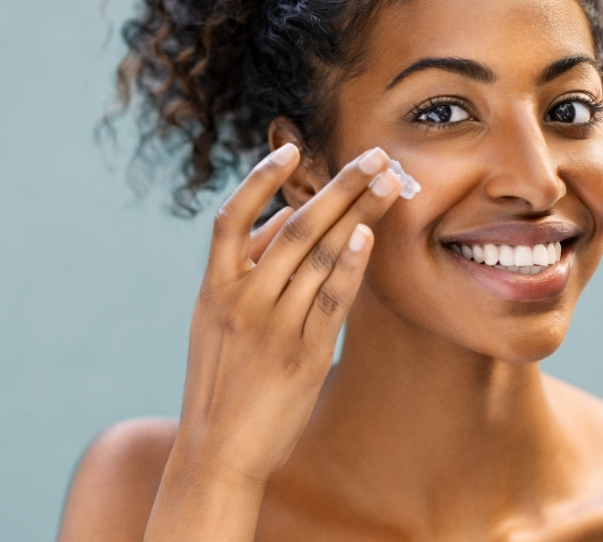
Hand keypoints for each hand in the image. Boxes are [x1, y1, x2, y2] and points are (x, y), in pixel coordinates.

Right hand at [145, 144, 401, 540]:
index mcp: (214, 288)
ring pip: (317, 255)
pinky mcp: (302, 356)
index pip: (232, 218)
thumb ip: (242, 274)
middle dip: (338, 185)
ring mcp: (272, 327)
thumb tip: (279, 226)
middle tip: (374, 155)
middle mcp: (241, 300)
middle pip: (294, 226)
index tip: (292, 150)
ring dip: (357, 214)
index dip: (260, 180)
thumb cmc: (219, 383)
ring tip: (388, 183)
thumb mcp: (214, 324)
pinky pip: (330, 301)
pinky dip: (349, 265)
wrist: (216, 453)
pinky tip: (368, 235)